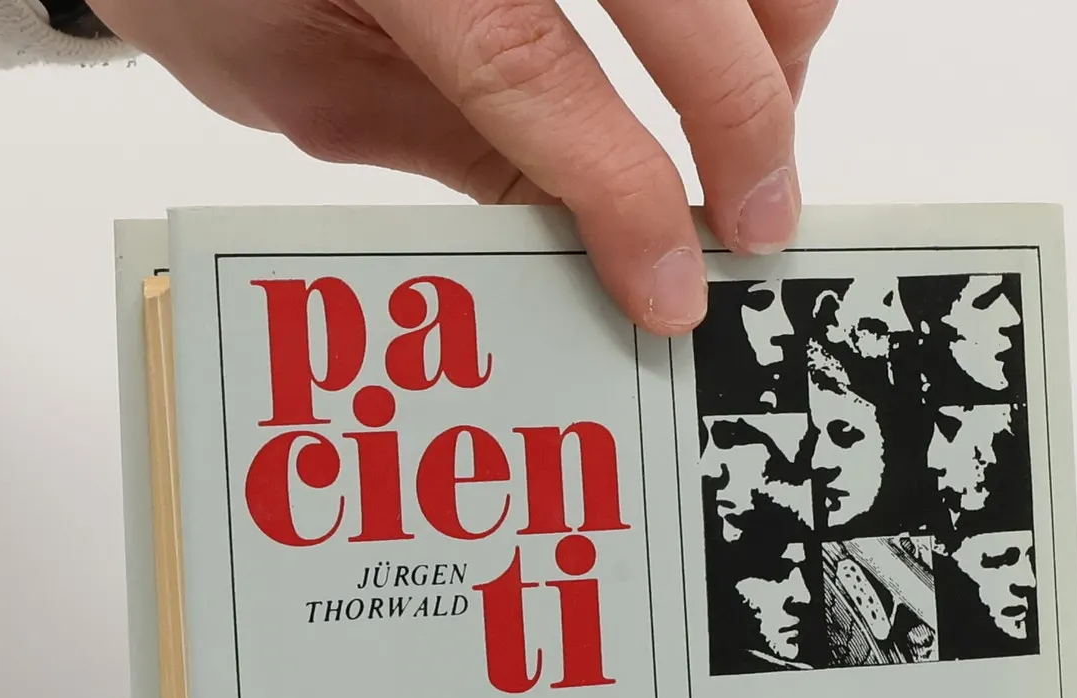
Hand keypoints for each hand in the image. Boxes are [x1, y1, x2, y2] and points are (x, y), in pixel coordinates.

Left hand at [87, 0, 836, 334]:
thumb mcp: (301, 83)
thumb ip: (450, 147)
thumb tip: (589, 230)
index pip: (536, 73)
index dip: (628, 196)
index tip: (676, 289)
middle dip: (747, 115)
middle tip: (759, 222)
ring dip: (774, 29)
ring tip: (752, 118)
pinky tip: (734, 32)